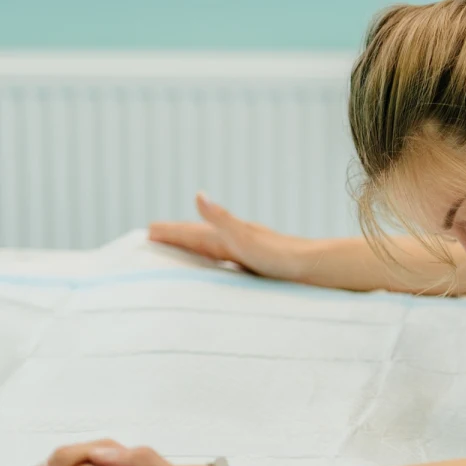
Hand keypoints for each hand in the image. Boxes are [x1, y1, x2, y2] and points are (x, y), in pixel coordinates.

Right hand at [148, 193, 312, 280]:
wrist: (318, 266)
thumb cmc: (280, 256)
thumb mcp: (244, 237)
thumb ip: (221, 219)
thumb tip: (198, 194)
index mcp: (228, 237)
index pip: (191, 233)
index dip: (169, 233)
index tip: (146, 232)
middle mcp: (237, 242)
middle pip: (200, 239)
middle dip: (177, 239)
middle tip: (155, 238)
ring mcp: (250, 254)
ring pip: (216, 252)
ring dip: (197, 251)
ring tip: (182, 254)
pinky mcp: (261, 267)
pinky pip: (230, 265)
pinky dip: (218, 265)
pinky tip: (223, 272)